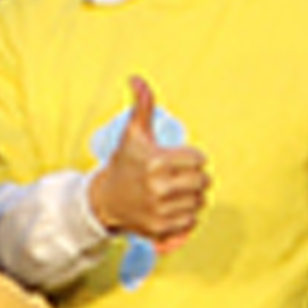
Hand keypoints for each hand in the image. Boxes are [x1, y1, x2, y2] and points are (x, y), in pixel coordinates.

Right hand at [87, 77, 209, 248]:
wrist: (105, 201)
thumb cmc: (124, 164)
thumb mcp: (133, 134)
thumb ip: (142, 105)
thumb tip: (136, 79)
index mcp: (156, 162)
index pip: (199, 159)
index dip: (192, 157)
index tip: (179, 159)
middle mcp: (158, 188)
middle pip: (203, 181)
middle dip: (196, 177)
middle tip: (180, 176)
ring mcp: (160, 210)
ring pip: (200, 201)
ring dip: (193, 196)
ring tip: (177, 191)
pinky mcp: (160, 228)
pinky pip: (191, 221)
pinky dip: (187, 215)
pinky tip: (174, 206)